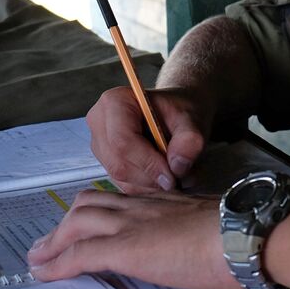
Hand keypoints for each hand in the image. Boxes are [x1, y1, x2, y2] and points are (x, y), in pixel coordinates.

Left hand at [26, 190, 239, 288]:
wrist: (250, 234)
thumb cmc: (247, 235)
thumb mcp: (220, 228)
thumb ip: (205, 234)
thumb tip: (214, 252)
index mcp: (167, 202)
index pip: (122, 199)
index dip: (98, 212)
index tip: (86, 226)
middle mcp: (144, 207)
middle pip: (90, 205)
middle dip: (66, 224)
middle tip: (50, 245)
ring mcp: (133, 225)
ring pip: (78, 223)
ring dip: (53, 242)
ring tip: (38, 260)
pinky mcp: (126, 248)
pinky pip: (81, 254)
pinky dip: (58, 264)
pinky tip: (44, 276)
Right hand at [86, 86, 212, 193]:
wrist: (174, 112)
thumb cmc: (179, 110)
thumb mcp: (191, 118)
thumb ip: (189, 139)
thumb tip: (177, 167)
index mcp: (115, 101)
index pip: (123, 141)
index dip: (148, 163)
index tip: (172, 177)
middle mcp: (99, 122)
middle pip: (119, 163)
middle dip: (150, 177)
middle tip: (178, 179)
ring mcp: (99, 144)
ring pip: (120, 177)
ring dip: (150, 184)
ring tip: (175, 174)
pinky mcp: (105, 161)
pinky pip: (123, 183)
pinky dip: (146, 187)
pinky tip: (162, 176)